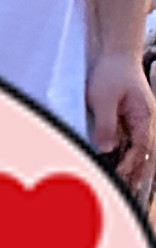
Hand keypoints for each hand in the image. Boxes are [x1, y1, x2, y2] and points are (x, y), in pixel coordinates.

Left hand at [88, 47, 153, 200]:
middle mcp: (144, 120)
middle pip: (144, 152)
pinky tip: (119, 168)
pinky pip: (130, 143)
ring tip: (127, 188)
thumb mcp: (103, 98)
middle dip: (136, 172)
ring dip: (133, 168)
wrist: (116, 55)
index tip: (118, 177)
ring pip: (138, 150)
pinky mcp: (128, 120)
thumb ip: (105, 124)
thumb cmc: (111, 73)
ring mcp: (138, 121)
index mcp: (143, 116)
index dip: (130, 164)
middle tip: (127, 193)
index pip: (141, 147)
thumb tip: (106, 148)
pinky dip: (127, 157)